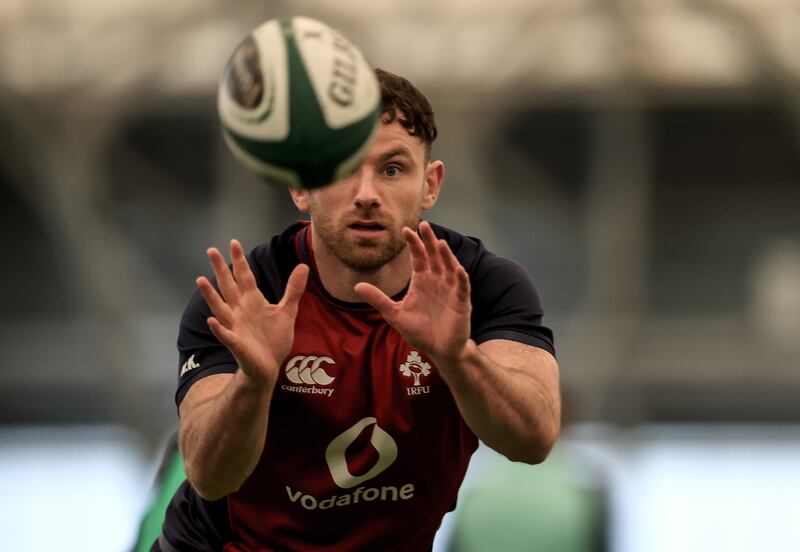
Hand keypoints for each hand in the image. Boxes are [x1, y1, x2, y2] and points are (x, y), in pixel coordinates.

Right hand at [197, 239, 308, 385]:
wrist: (269, 367)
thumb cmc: (274, 339)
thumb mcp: (287, 311)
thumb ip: (293, 289)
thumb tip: (304, 266)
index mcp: (252, 301)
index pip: (244, 277)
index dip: (239, 261)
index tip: (233, 243)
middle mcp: (240, 311)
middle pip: (229, 286)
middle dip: (221, 270)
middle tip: (211, 250)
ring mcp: (236, 326)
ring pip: (220, 308)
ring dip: (210, 295)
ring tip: (201, 280)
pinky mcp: (237, 344)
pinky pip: (226, 335)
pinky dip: (218, 329)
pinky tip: (211, 321)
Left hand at [354, 221, 471, 365]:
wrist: (439, 350)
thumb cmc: (420, 331)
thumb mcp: (394, 314)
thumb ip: (378, 299)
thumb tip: (356, 286)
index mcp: (422, 281)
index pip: (418, 257)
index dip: (413, 243)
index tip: (405, 229)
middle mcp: (437, 281)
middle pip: (434, 256)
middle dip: (430, 241)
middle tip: (424, 225)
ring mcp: (450, 290)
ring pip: (449, 267)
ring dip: (446, 256)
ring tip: (440, 242)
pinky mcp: (461, 303)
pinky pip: (462, 287)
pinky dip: (461, 278)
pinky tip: (457, 269)